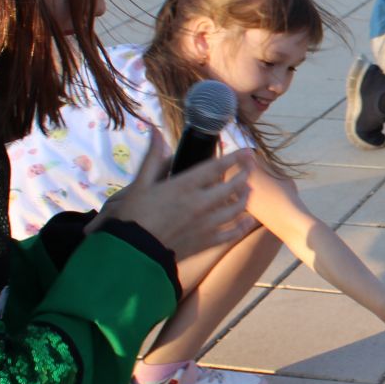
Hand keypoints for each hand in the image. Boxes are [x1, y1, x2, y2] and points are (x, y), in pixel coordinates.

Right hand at [92, 141, 254, 260]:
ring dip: (246, 198)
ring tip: (249, 190)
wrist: (134, 252)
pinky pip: (232, 233)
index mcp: (185, 186)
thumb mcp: (139, 184)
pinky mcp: (206, 242)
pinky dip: (243, 226)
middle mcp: (200, 203)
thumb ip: (152, 157)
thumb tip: (155, 130)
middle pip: (232, 187)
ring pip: (236, 209)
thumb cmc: (133, 216)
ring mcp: (206, 224)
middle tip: (251, 167)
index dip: (235, 158)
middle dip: (245, 175)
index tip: (248, 151)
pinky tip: (248, 221)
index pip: (216, 167)